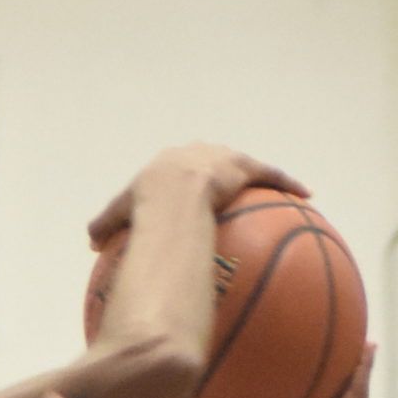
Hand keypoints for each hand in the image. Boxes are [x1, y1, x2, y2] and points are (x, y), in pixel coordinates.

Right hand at [88, 144, 306, 246]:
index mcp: (167, 167)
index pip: (179, 170)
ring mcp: (221, 159)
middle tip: (236, 184)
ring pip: (247, 167)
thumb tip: (89, 244)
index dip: (187, 179)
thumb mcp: (119, 221)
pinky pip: (270, 176)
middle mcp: (196, 154)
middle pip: (214, 161)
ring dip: (263, 175)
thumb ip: (107, 228)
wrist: (167, 197)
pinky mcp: (242, 167)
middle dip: (226, 170)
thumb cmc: (142, 213)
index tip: (197, 189)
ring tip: (285, 187)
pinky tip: (307, 194)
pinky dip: (287, 183)